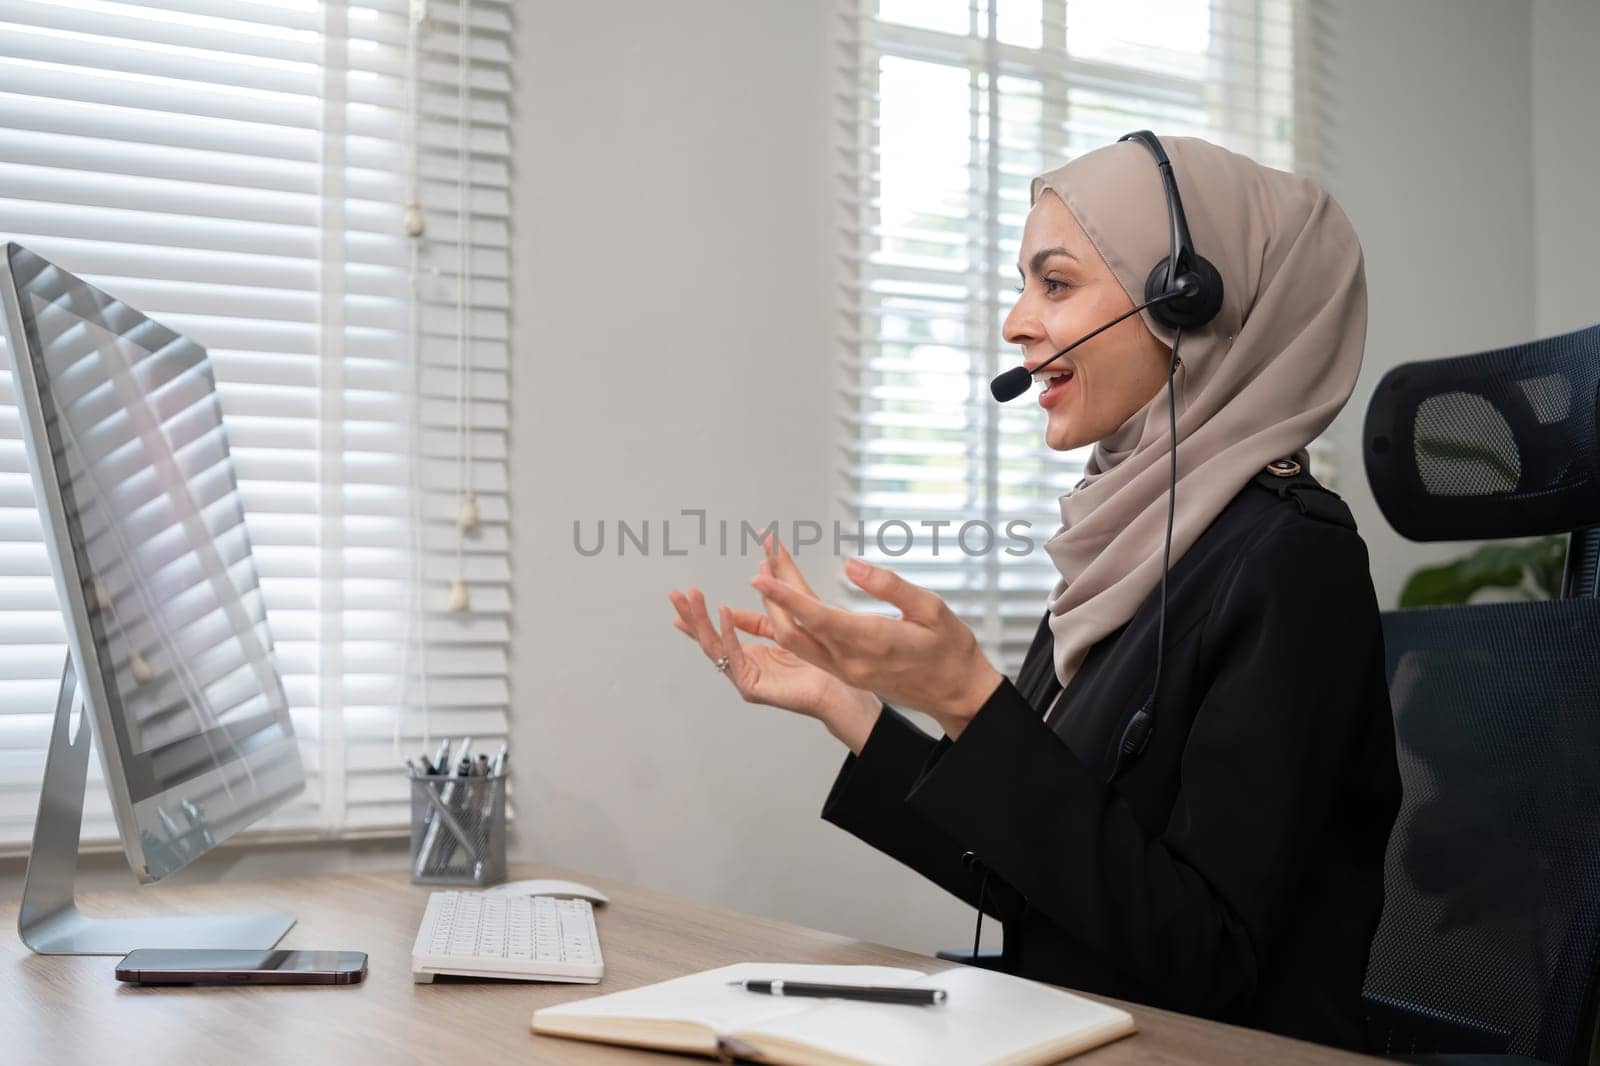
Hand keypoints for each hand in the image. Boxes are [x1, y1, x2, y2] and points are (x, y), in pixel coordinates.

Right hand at [668, 551, 879, 750]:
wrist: (835, 689)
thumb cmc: (815, 665)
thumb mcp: (782, 631)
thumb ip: (762, 615)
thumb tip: (751, 585)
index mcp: (747, 656)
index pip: (716, 633)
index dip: (696, 617)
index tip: (682, 599)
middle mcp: (742, 668)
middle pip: (708, 639)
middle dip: (690, 615)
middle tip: (676, 594)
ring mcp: (744, 679)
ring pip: (714, 647)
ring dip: (701, 620)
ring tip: (693, 598)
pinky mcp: (751, 688)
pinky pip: (734, 657)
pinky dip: (728, 633)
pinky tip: (724, 612)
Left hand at [750, 548, 1002, 739]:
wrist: (956, 692)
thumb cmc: (949, 648)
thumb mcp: (931, 608)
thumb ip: (890, 586)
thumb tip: (851, 565)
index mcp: (872, 642)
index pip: (816, 617)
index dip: (784, 596)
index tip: (760, 575)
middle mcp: (851, 661)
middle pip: (794, 630)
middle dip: (772, 594)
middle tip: (763, 558)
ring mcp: (845, 670)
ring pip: (796, 642)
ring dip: (777, 609)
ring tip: (768, 572)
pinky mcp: (845, 673)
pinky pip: (807, 650)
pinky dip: (790, 624)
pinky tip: (784, 603)